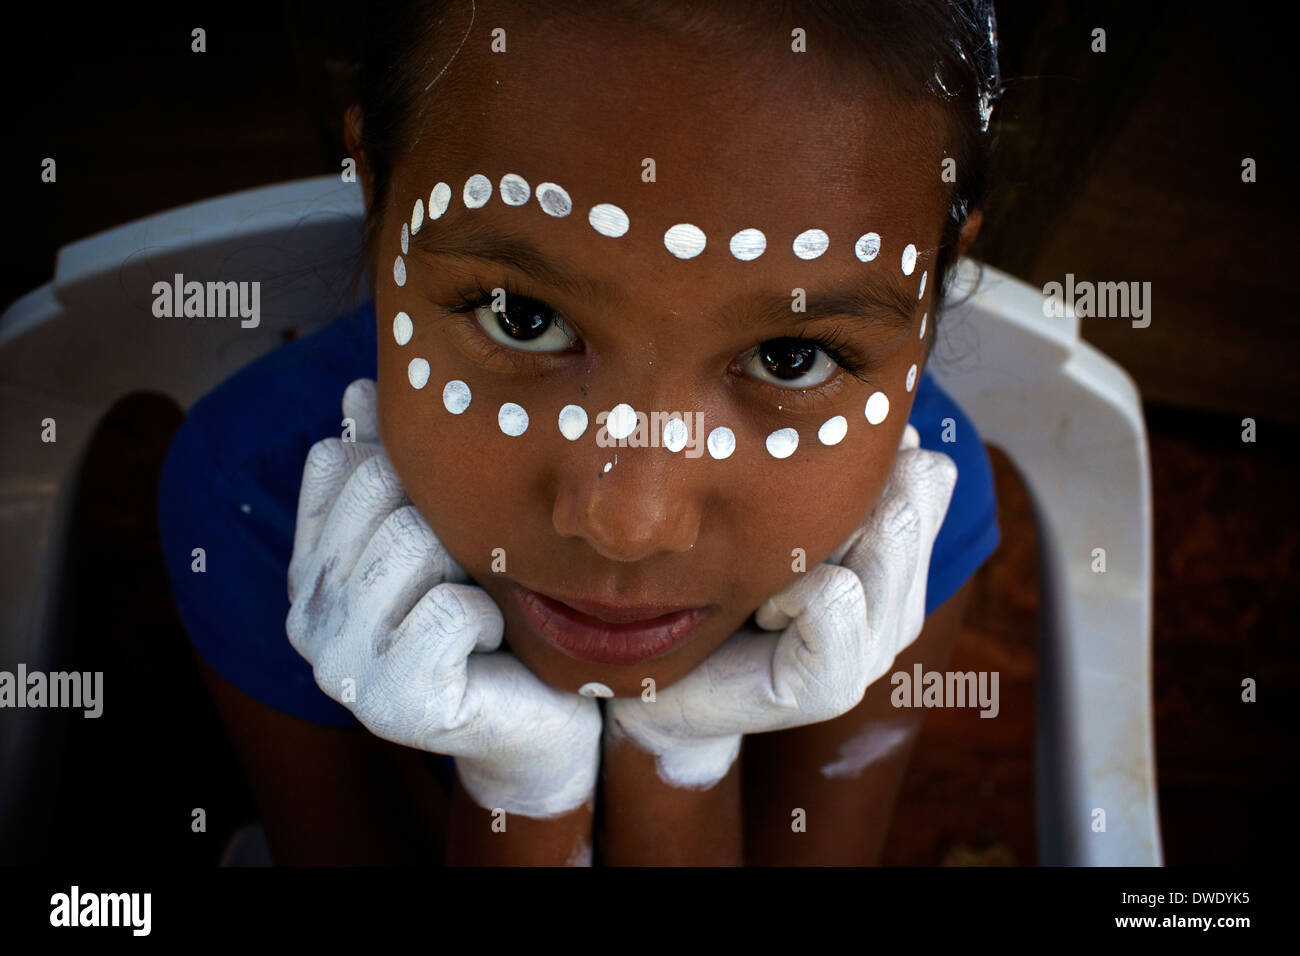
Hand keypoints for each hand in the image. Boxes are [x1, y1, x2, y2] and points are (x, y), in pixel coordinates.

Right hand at [286, 378, 601, 817]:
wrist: (541, 715)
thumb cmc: (494, 614)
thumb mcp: (442, 530)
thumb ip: (394, 466)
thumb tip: (357, 387)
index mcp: (309, 569)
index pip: (339, 460)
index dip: (411, 470)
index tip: (445, 516)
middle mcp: (307, 618)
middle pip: (379, 487)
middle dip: (448, 517)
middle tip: (469, 572)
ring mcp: (342, 667)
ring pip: (413, 540)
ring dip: (470, 566)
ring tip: (476, 607)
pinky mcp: (394, 703)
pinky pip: (454, 607)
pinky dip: (490, 617)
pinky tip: (487, 649)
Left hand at [604, 423, 956, 790]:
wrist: (663, 678)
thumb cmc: (715, 584)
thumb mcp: (779, 510)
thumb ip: (839, 476)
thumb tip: (901, 433)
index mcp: (898, 561)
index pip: (930, 476)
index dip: (864, 464)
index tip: (798, 502)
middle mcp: (901, 608)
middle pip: (905, 504)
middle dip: (834, 506)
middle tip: (778, 550)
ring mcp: (876, 651)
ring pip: (881, 539)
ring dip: (807, 548)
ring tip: (768, 584)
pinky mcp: (835, 687)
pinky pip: (833, 594)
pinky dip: (788, 593)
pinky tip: (760, 616)